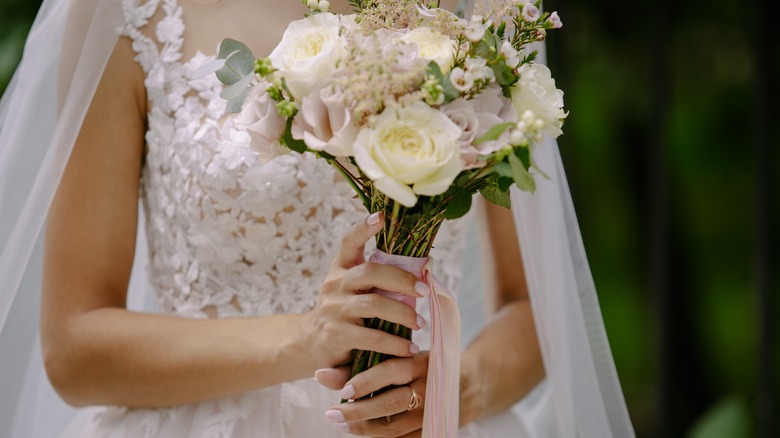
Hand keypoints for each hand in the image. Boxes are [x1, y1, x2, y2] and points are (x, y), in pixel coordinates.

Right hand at [300, 212, 429, 369]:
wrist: (311, 345)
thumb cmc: (344, 313)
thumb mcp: (353, 290)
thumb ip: (378, 279)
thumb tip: (424, 267)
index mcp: (341, 268)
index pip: (349, 241)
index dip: (363, 227)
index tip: (382, 217)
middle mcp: (335, 284)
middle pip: (370, 272)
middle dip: (402, 279)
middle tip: (424, 291)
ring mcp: (334, 309)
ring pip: (374, 304)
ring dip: (403, 314)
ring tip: (420, 323)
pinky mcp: (337, 334)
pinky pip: (372, 337)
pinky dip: (395, 344)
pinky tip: (408, 349)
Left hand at [316, 352, 429, 436]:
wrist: (465, 384)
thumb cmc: (422, 367)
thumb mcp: (398, 358)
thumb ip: (360, 364)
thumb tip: (320, 375)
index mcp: (420, 363)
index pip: (390, 371)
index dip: (365, 382)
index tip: (344, 391)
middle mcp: (429, 387)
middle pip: (391, 403)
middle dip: (358, 411)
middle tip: (332, 414)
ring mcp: (431, 412)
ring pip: (393, 427)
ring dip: (364, 428)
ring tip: (342, 425)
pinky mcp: (432, 430)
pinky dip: (380, 437)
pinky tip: (363, 431)